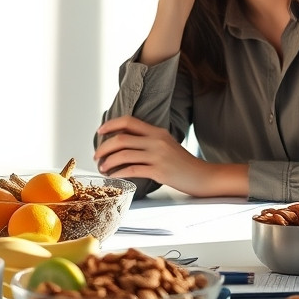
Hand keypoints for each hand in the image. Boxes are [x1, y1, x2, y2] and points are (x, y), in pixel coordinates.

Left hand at [94, 115, 238, 196]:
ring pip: (123, 154)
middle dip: (103, 147)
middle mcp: (156, 141)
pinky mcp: (159, 171)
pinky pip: (132, 170)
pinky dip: (118, 173)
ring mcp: (158, 156)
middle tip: (97, 155)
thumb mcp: (167, 144)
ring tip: (103, 168)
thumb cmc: (183, 163)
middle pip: (121, 139)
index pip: (128, 121)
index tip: (100, 132)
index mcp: (157, 131)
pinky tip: (113, 176)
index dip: (111, 125)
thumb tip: (125, 142)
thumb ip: (149, 140)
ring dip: (108, 162)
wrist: (202, 176)